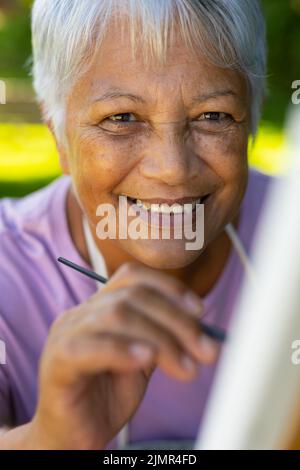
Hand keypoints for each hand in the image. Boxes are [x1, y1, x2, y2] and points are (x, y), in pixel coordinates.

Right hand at [30, 262, 219, 448]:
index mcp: (99, 307)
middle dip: (176, 320)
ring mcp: (65, 333)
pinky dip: (123, 349)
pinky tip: (146, 360)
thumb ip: (165, 340)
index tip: (200, 312)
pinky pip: (90, 346)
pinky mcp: (57, 360)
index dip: (169, 288)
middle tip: (205, 350)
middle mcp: (81, 313)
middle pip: (132, 296)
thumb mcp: (143, 361)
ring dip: (160, 339)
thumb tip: (206, 335)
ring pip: (117, 315)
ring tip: (185, 367)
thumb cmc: (107, 396)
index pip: (133, 276)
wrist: (74, 435)